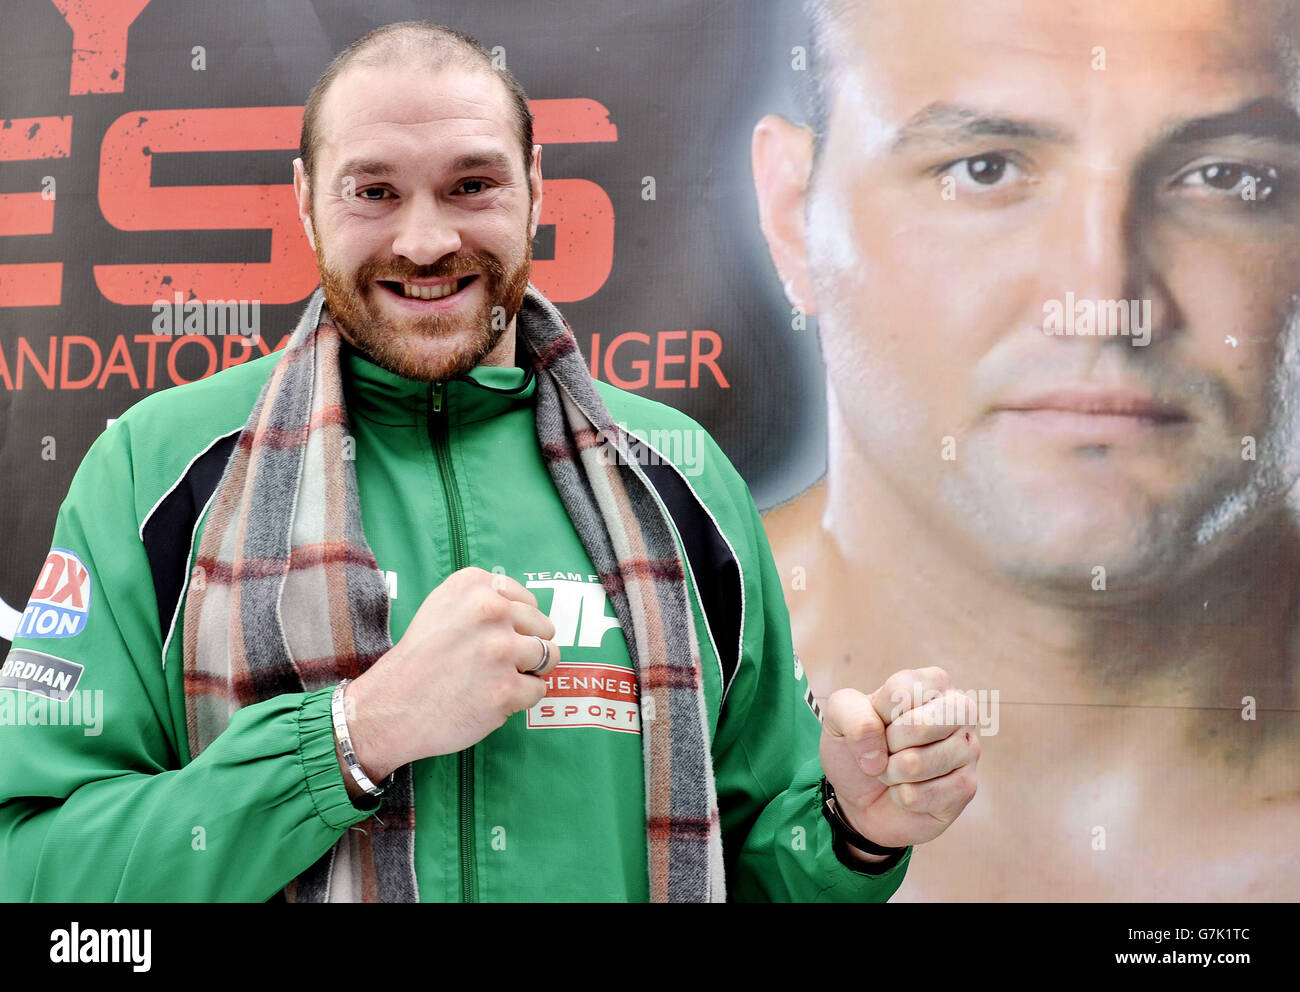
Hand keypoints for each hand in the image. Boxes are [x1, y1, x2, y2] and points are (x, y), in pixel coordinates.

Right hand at [339, 567, 559, 792]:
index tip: (491, 638)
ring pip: (549, 656)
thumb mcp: (443, 606)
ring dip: (529, 672)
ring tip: (497, 678)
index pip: (528, 600)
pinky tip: (490, 698)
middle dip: (526, 647)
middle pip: (543, 627)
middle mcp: (490, 611)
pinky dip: (519, 699)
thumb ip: (485, 599)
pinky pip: (538, 690)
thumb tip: (532, 609)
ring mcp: (500, 651)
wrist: (389, 708)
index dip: (516, 624)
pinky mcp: (506, 690)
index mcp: (474, 585)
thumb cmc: (419, 659)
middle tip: (493, 663)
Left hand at [819, 667, 978, 853]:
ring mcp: (969, 748)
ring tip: (895, 770)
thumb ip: (852, 715)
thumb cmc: (859, 745)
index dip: (875, 715)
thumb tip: (877, 755)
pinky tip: (908, 790)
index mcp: (933, 682)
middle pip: (918, 726)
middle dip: (886, 745)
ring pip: (917, 764)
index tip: (877, 722)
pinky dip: (902, 797)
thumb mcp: (839, 716)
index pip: (900, 692)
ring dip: (890, 774)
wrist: (862, 795)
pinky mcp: (967, 787)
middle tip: (886, 749)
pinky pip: (923, 795)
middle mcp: (960, 709)